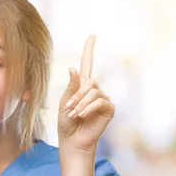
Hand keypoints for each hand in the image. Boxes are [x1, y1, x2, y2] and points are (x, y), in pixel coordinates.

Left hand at [58, 35, 114, 154]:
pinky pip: (100, 101)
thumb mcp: (66, 102)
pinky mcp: (109, 109)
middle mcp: (95, 90)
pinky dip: (89, 108)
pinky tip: (83, 116)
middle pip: (89, 82)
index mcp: (82, 86)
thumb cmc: (67, 123)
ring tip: (75, 115)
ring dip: (81, 103)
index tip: (92, 35)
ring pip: (94, 91)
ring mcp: (103, 99)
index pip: (87, 64)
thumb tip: (74, 68)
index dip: (89, 50)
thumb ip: (72, 86)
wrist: (73, 140)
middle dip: (77, 95)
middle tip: (69, 108)